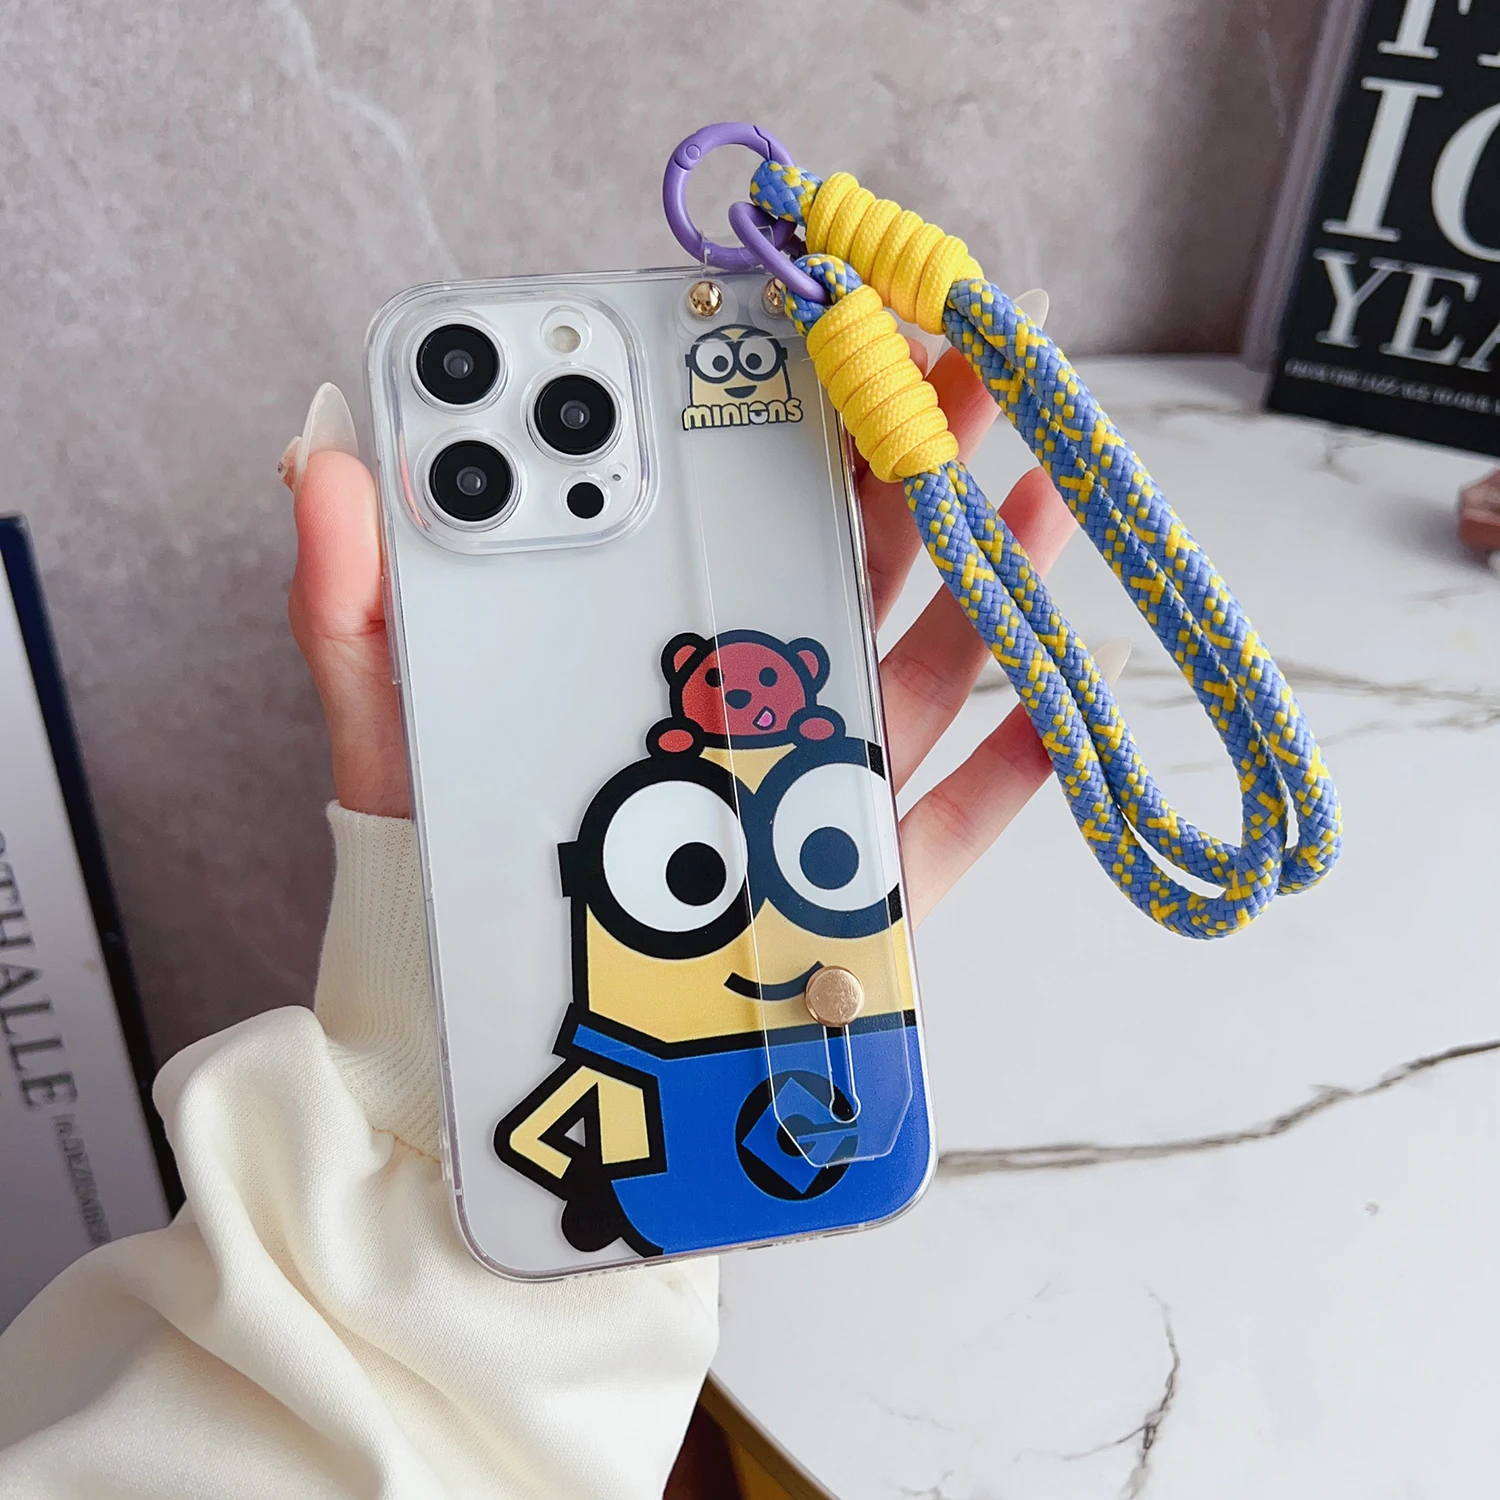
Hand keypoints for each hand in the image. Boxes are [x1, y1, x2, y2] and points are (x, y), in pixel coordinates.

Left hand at [285, 351, 1077, 923]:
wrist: (478, 1027)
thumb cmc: (435, 865)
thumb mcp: (383, 721)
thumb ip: (355, 598)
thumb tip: (326, 453)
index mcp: (657, 644)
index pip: (731, 511)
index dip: (791, 417)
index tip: (840, 329)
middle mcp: (744, 703)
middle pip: (849, 565)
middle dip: (919, 459)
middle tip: (971, 362)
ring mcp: (808, 796)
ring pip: (918, 670)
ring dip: (988, 579)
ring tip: (1040, 483)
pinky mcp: (849, 897)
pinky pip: (947, 826)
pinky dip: (1014, 769)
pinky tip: (1061, 696)